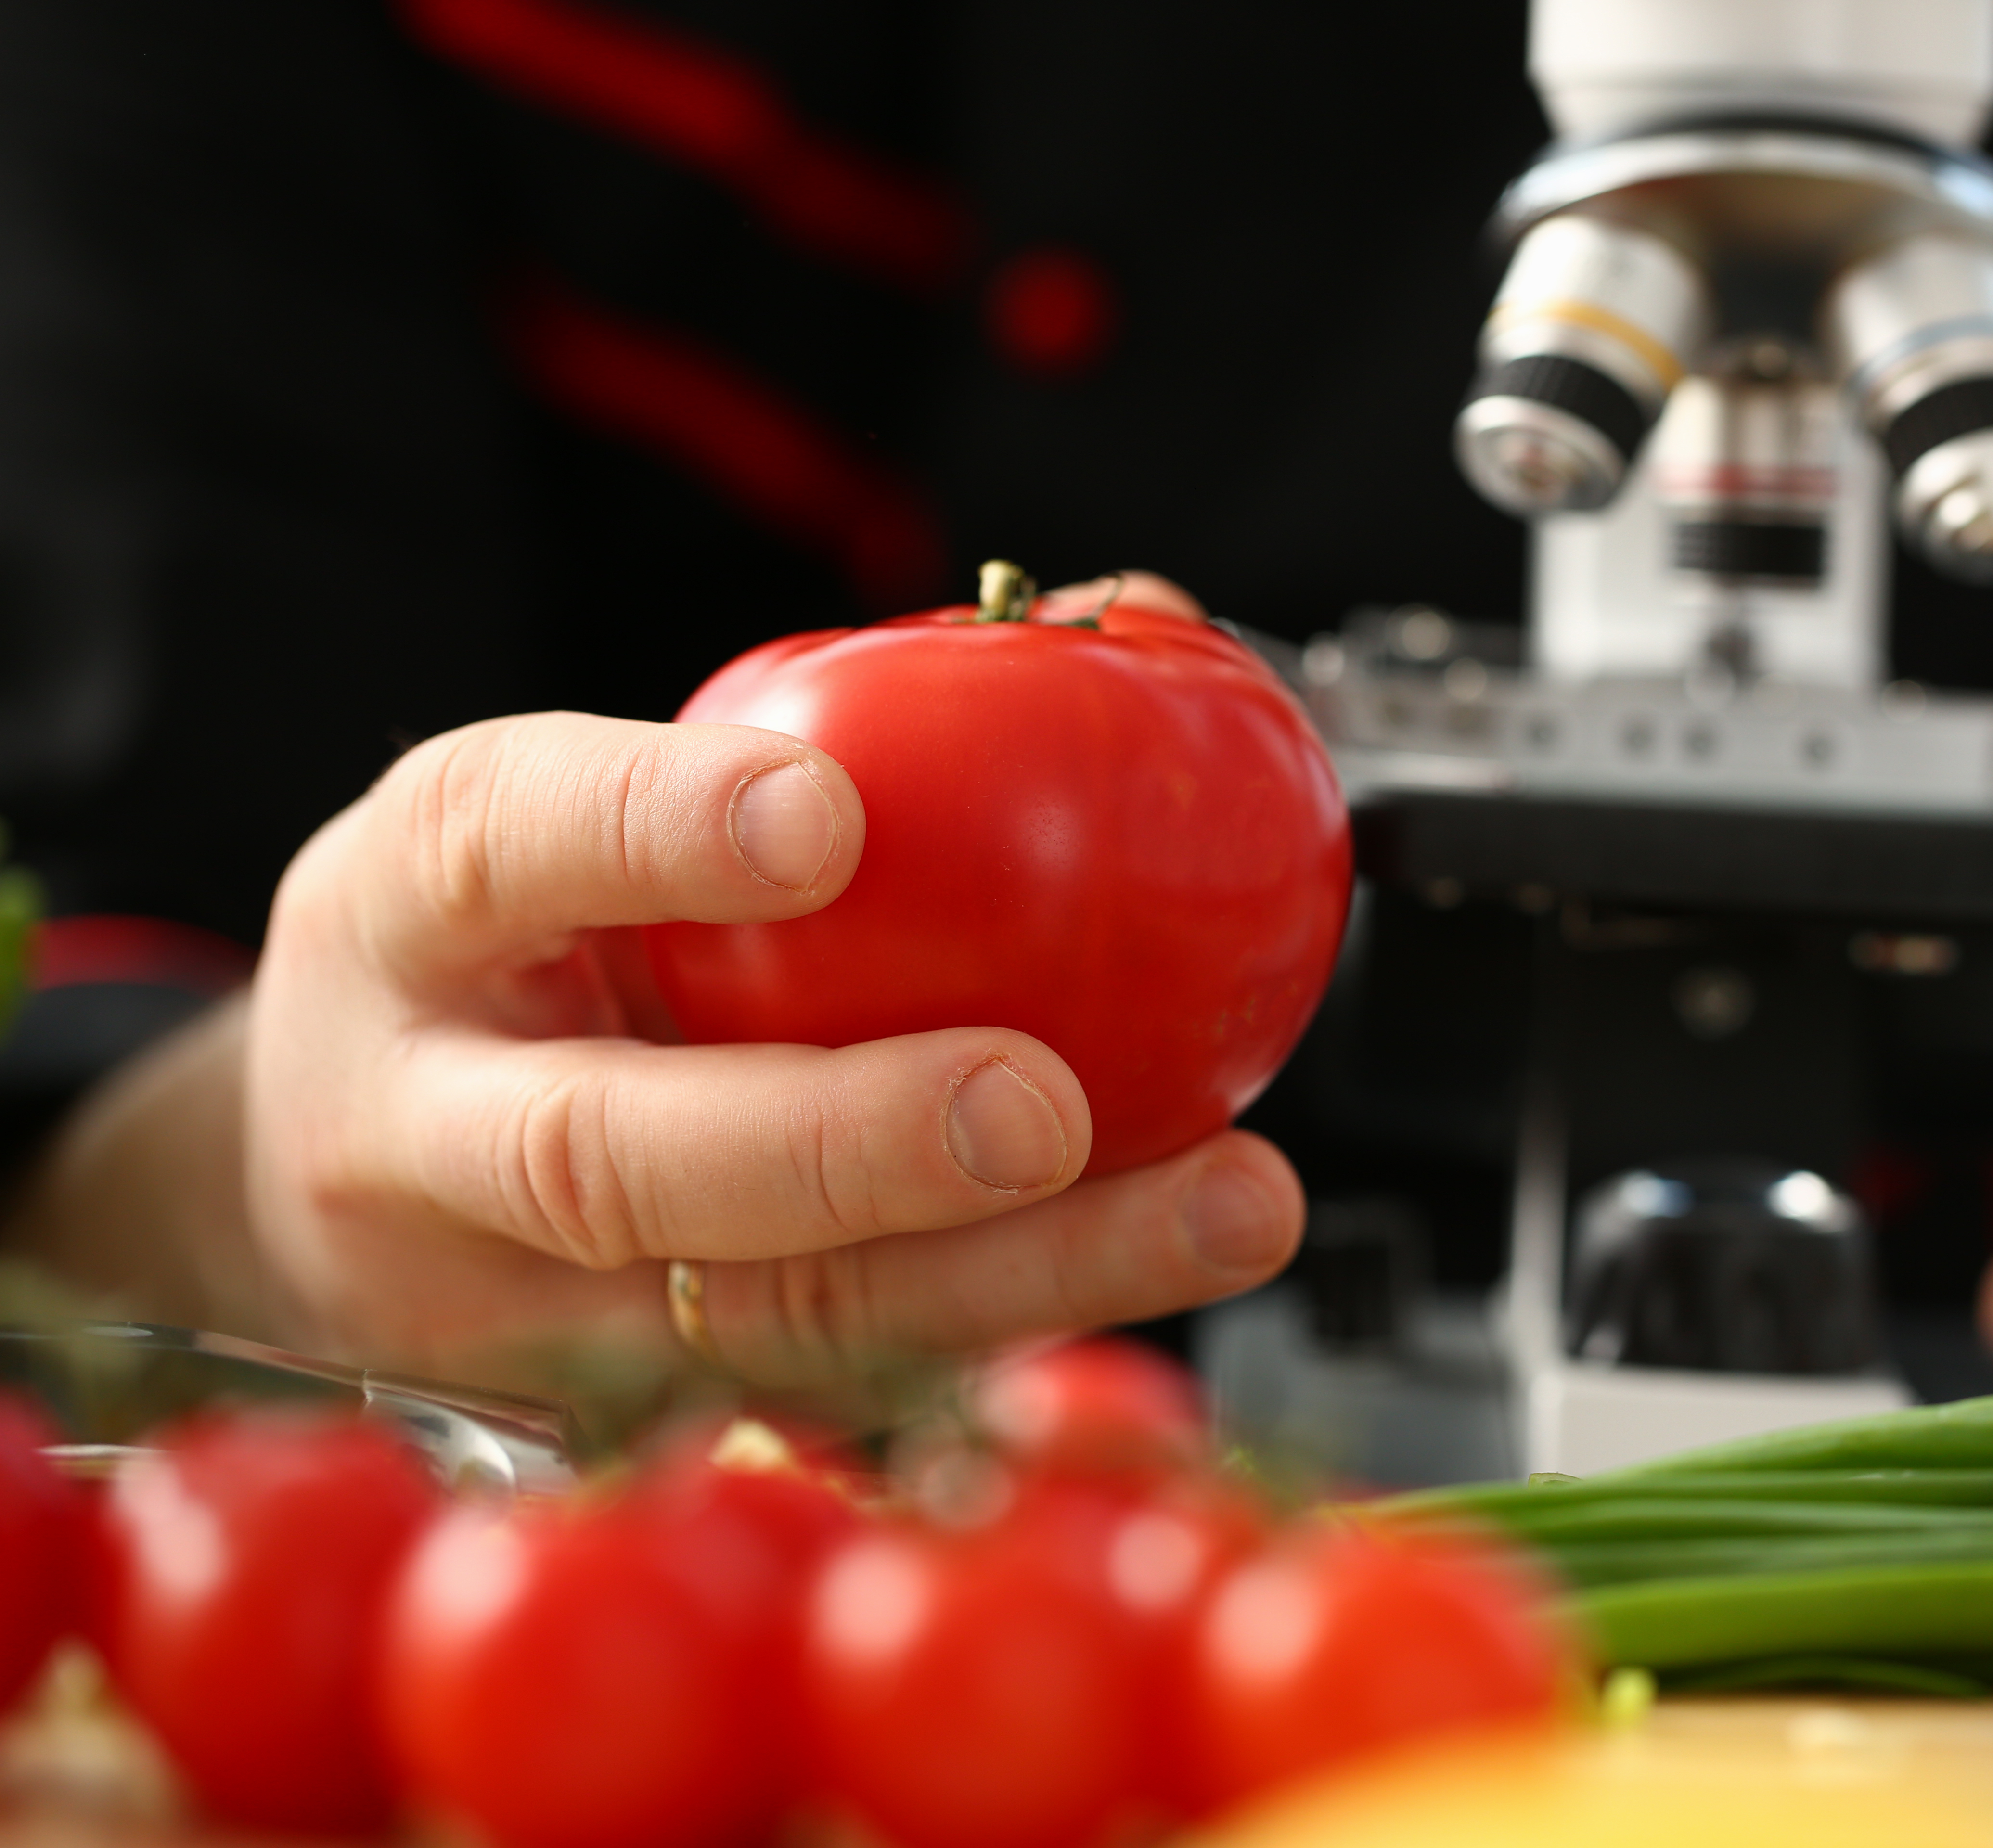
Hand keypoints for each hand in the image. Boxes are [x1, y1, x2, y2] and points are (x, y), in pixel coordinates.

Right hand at [14, 574, 1303, 1384]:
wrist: (323, 1173)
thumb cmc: (500, 947)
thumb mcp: (564, 806)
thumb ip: (790, 746)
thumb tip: (1123, 621)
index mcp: (405, 915)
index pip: (507, 844)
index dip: (659, 829)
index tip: (825, 817)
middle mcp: (426, 1134)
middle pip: (619, 1160)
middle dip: (848, 1144)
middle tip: (1040, 1105)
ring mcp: (516, 1312)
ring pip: (772, 1318)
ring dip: (1023, 1274)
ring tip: (1223, 1206)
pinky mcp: (628, 1414)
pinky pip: (848, 1384)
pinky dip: (1026, 1326)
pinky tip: (1171, 1265)